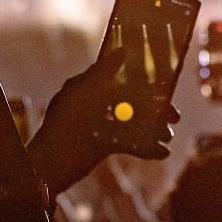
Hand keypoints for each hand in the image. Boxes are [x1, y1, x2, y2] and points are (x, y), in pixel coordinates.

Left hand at [28, 45, 177, 193]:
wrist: (48, 170)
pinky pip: (128, 142)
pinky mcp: (101, 145)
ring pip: (133, 122)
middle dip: (154, 108)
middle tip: (174, 118)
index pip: (121, 77)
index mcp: (87, 87)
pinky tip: (161, 152)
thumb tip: (122, 51)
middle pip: (131, 100)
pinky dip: (145, 146)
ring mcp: (98, 124)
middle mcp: (93, 102)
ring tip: (168, 138)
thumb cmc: (61, 129)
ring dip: (153, 129)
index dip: (144, 79)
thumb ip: (102, 73)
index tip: (166, 84)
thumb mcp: (81, 96)